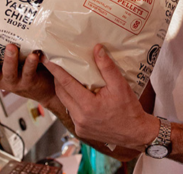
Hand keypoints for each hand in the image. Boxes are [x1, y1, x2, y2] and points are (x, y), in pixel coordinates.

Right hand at [0, 39, 56, 106]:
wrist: (47, 87)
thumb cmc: (25, 66)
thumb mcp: (8, 56)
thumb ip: (0, 43)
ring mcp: (13, 81)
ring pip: (7, 72)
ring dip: (9, 59)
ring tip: (11, 47)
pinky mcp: (28, 83)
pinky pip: (29, 73)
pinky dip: (31, 63)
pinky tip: (34, 55)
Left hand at [42, 44, 158, 149]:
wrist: (135, 133)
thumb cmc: (129, 109)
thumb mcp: (120, 85)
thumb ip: (107, 67)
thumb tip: (97, 49)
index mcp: (88, 105)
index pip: (66, 83)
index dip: (56, 70)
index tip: (47, 59)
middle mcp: (80, 117)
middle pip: (61, 93)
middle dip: (57, 78)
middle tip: (56, 65)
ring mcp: (79, 125)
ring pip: (65, 103)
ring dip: (65, 90)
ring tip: (66, 77)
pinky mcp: (81, 130)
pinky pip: (72, 112)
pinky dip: (72, 102)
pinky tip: (78, 94)